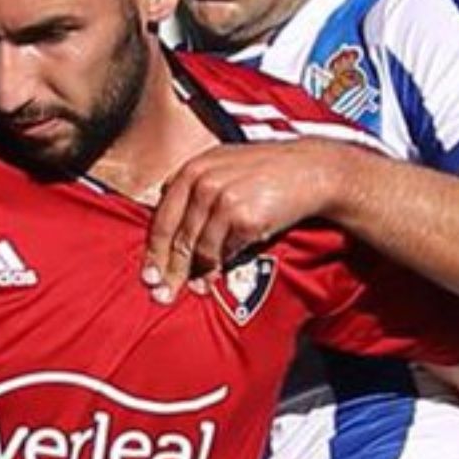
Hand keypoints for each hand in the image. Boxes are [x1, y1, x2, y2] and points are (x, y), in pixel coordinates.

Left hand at [141, 140, 350, 303]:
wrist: (309, 170)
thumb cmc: (266, 171)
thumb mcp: (223, 165)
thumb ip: (194, 187)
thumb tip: (170, 226)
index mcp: (193, 169)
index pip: (162, 217)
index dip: (153, 250)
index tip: (148, 274)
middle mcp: (203, 182)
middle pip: (177, 237)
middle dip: (168, 270)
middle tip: (160, 294)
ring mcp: (224, 200)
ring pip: (199, 249)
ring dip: (196, 274)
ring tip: (195, 290)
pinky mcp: (245, 218)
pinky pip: (225, 252)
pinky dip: (220, 268)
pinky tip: (216, 278)